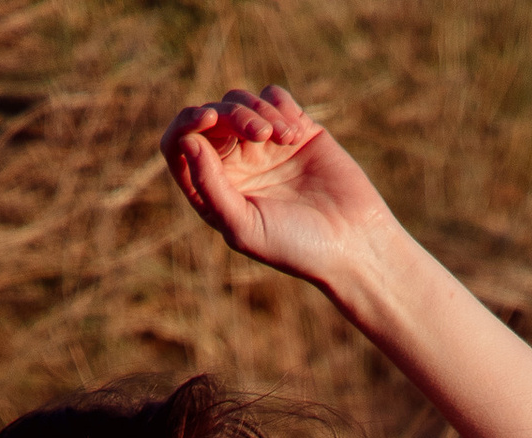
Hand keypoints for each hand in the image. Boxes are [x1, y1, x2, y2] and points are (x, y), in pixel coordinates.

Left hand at [159, 87, 398, 292]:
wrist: (352, 242)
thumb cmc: (295, 247)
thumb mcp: (244, 226)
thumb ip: (210, 187)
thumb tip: (186, 142)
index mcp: (213, 191)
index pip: (180, 146)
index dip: (186, 124)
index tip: (206, 118)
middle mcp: (234, 165)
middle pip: (211, 117)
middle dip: (230, 115)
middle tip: (260, 134)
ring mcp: (263, 146)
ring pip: (241, 101)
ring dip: (258, 111)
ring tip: (283, 138)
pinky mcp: (295, 130)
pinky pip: (273, 97)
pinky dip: (280, 105)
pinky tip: (296, 133)